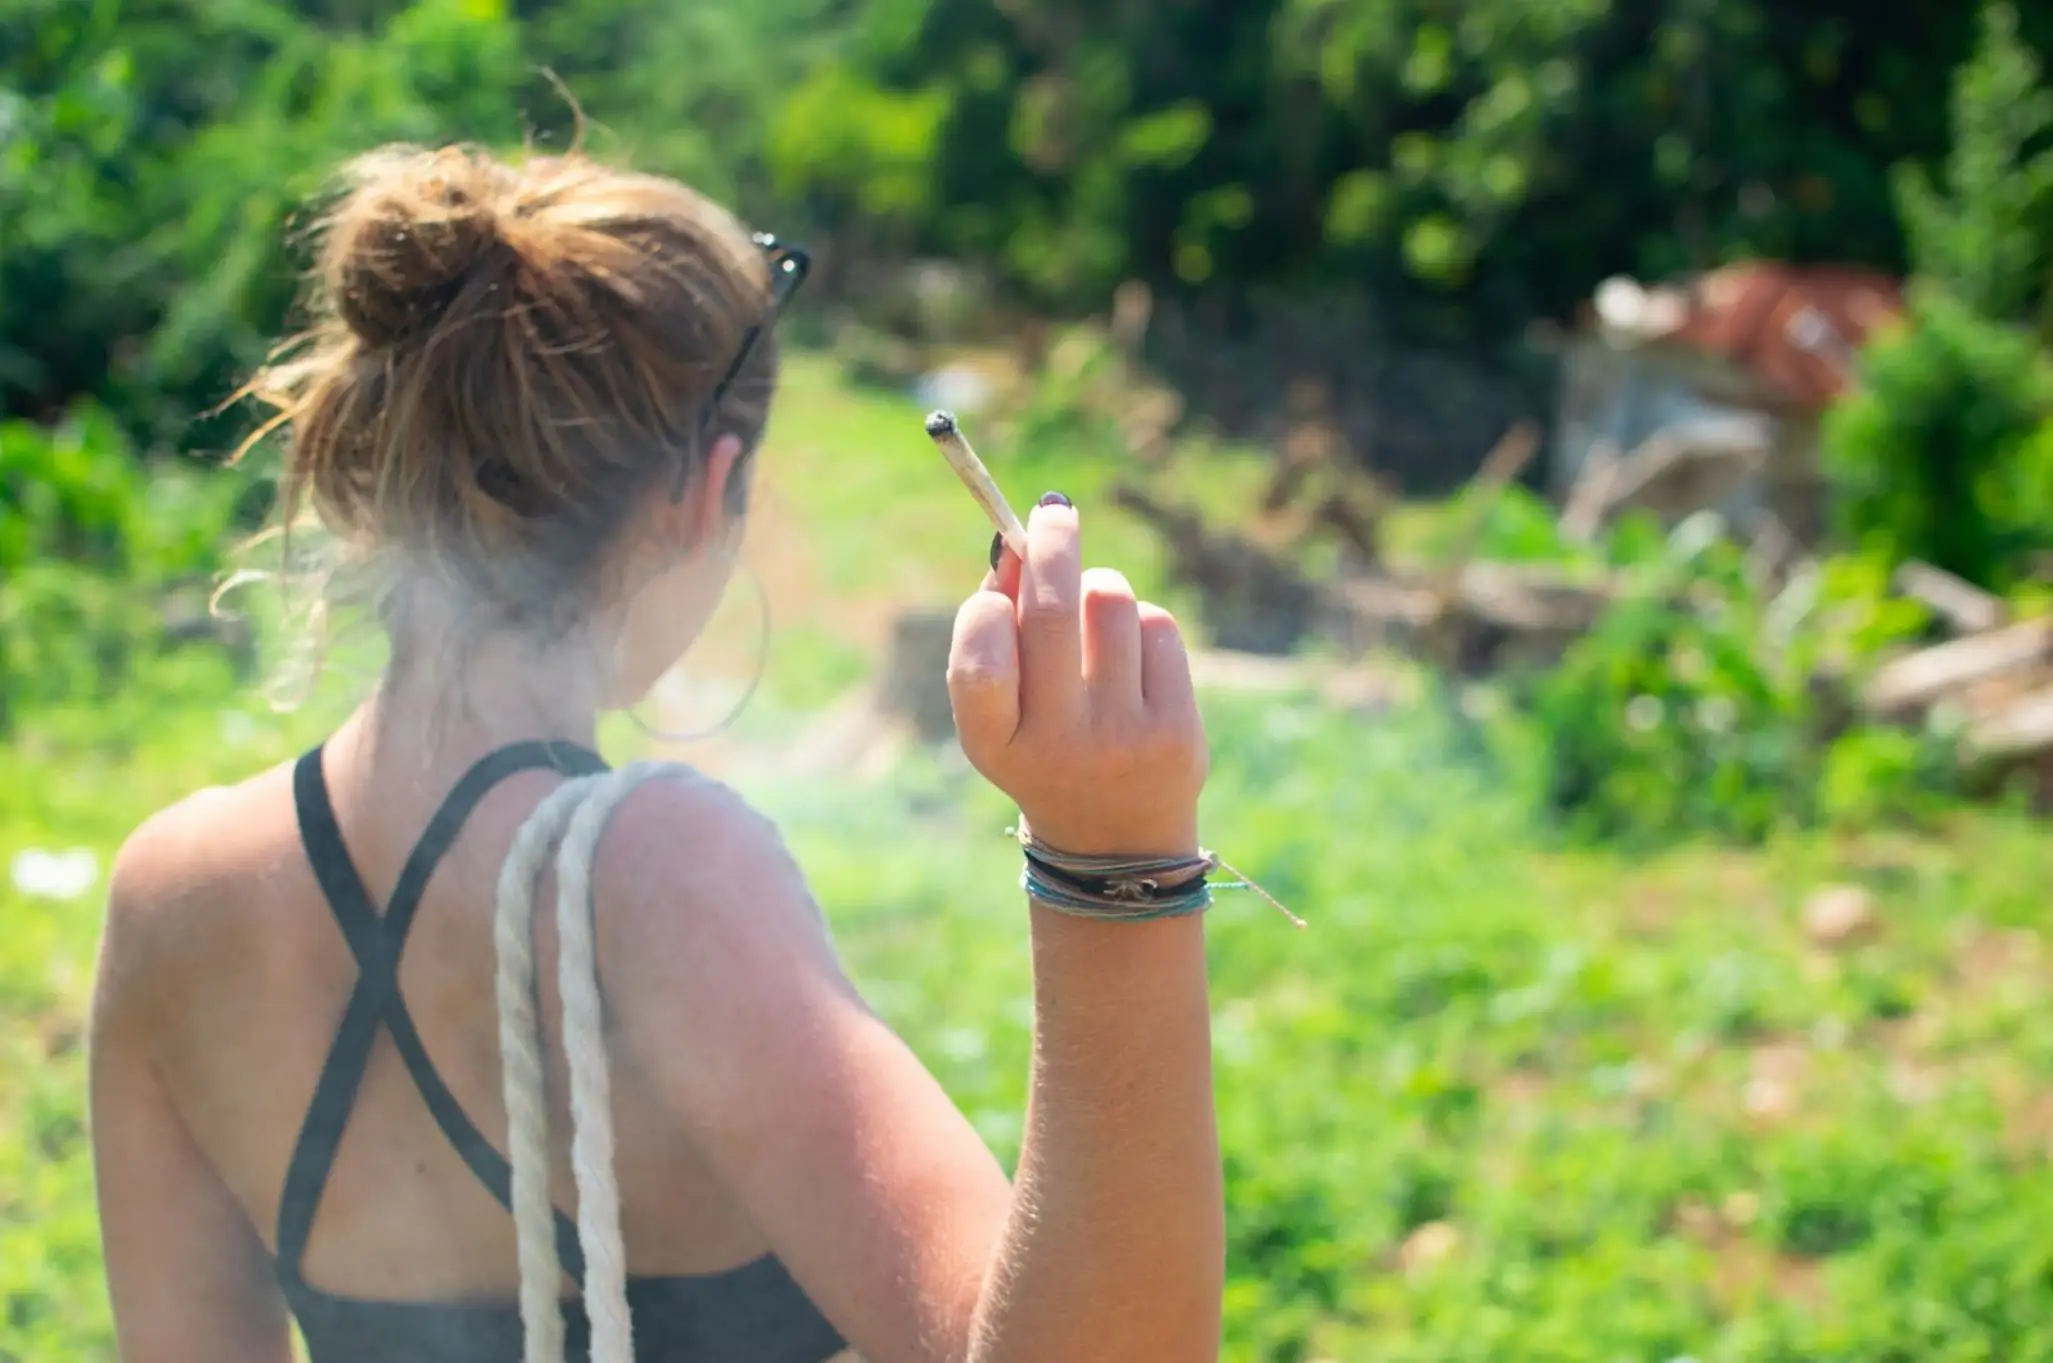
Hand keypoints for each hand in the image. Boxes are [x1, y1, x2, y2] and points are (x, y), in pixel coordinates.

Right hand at [947, 495, 1207, 857]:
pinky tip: (1131, 659)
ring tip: (1094, 620)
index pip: (978, 664)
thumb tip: (1017, 543)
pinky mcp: (1176, 728)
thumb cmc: (1041, 747)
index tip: (998, 584)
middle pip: (1054, 611)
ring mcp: (1122, 736)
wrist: (1116, 838)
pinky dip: (1139, 625)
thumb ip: (991, 634)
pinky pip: (1156, 626)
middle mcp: (1058, 744)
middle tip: (1052, 512)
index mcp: (995, 743)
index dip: (986, 611)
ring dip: (1099, 588)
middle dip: (1052, 544)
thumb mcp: (998, 711)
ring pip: (1110, 601)